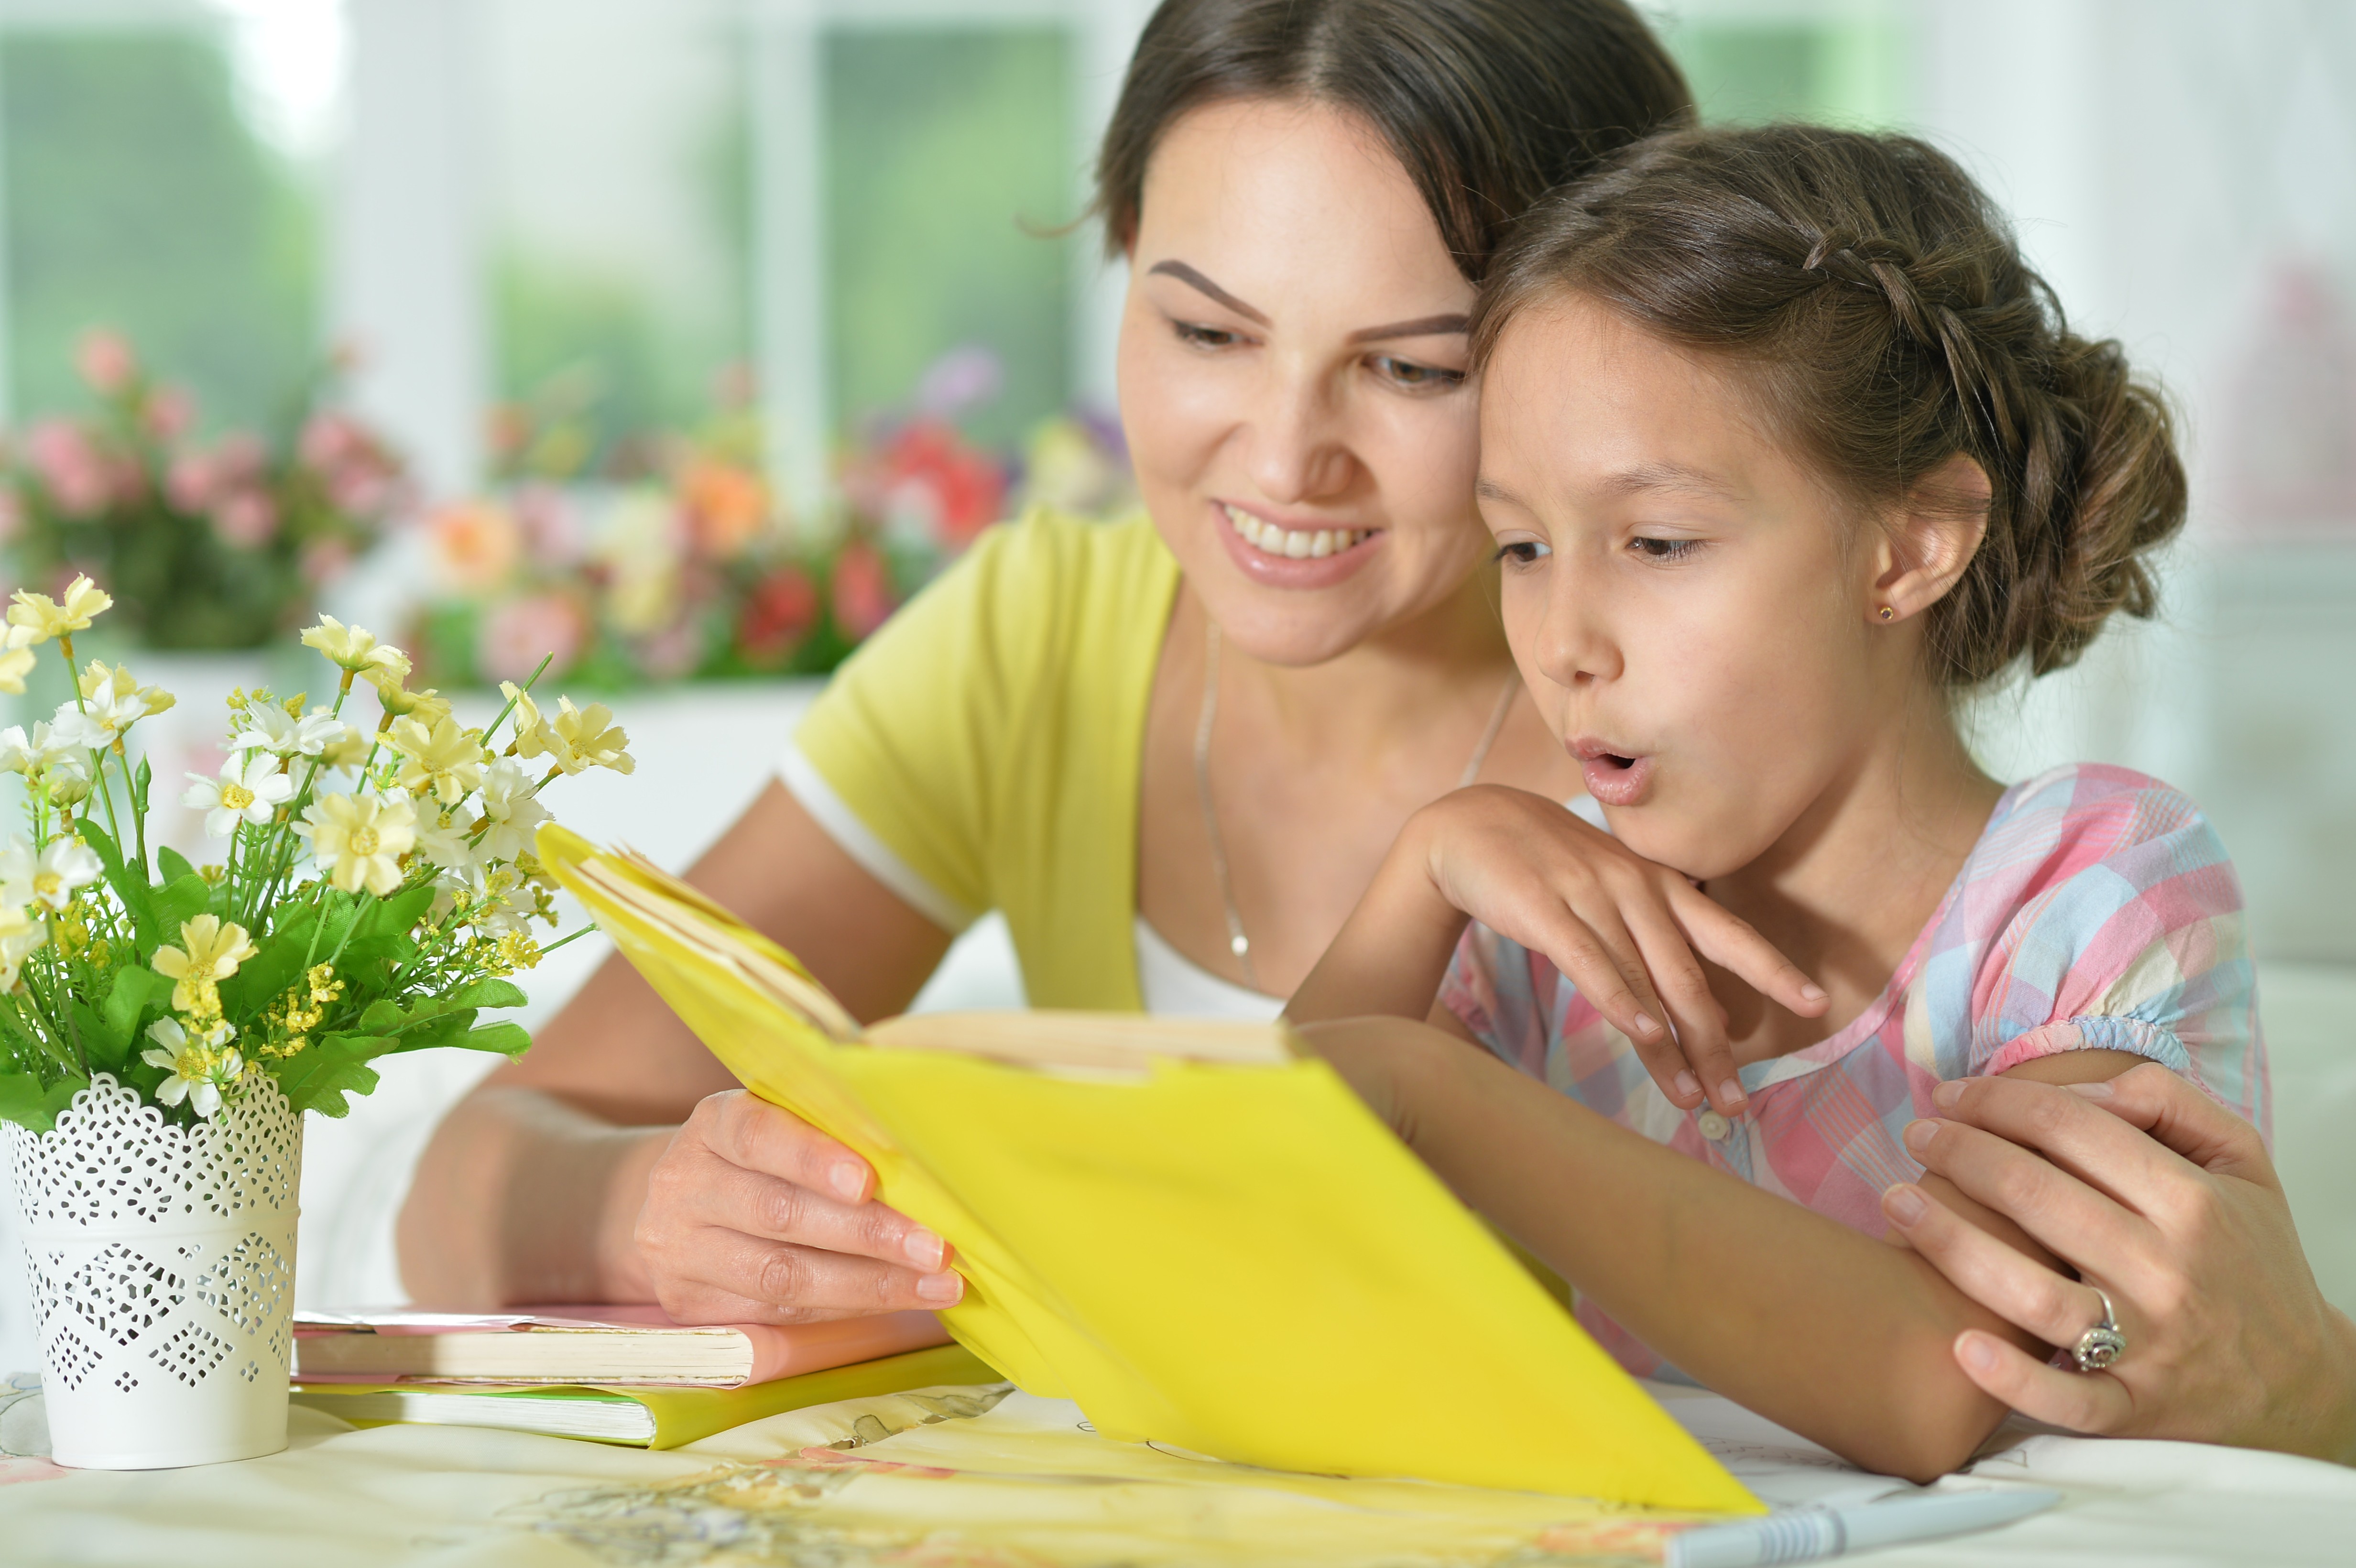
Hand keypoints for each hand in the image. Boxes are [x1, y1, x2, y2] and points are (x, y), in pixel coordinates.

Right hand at [634, 1090, 964, 1322]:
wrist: (677, 1211)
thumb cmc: (760, 1161)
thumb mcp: (779, 1129)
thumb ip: (831, 1137)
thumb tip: (924, 1168)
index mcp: (714, 1125)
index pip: (758, 1136)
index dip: (812, 1158)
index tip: (868, 1180)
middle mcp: (686, 1185)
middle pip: (778, 1213)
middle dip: (866, 1233)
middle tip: (935, 1247)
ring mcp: (681, 1250)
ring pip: (780, 1274)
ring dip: (868, 1282)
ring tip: (936, 1284)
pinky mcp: (689, 1305)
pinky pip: (777, 1314)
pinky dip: (847, 1307)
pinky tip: (898, 1300)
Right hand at [1413, 786, 1825, 1115]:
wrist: (1472, 825)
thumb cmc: (1549, 867)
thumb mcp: (1615, 894)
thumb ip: (1661, 944)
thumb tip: (1713, 1011)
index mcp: (1660, 885)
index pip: (1727, 934)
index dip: (1773, 969)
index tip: (1818, 1004)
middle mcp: (1636, 890)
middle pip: (1689, 977)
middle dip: (1717, 1045)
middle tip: (1739, 1100)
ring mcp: (1592, 897)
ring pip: (1646, 982)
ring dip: (1672, 1047)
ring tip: (1694, 1098)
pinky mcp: (1545, 910)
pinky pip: (1589, 962)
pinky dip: (1619, 1000)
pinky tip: (1641, 1035)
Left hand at [1880, 1063, 2355, 1461]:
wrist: (2303, 1383)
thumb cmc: (2252, 1259)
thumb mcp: (2243, 1165)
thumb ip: (2170, 1105)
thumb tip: (2084, 1087)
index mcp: (2192, 1202)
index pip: (2073, 1129)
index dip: (1999, 1102)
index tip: (1951, 1095)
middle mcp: (2167, 1270)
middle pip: (2036, 1196)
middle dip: (1959, 1155)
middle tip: (1916, 1136)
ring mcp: (2149, 1345)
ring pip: (2032, 1292)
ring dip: (1950, 1244)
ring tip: (1896, 1204)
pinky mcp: (2135, 1408)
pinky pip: (2065, 1398)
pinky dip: (2011, 1377)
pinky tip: (1959, 1345)